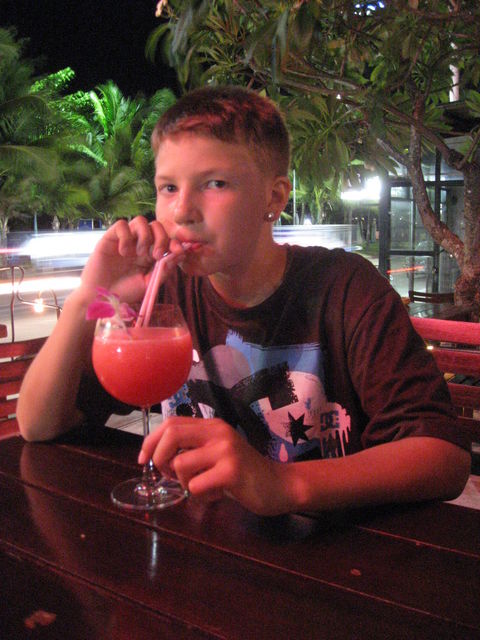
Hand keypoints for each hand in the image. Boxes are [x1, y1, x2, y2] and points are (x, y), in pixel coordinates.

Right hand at [80, 217, 185, 303]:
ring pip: (140, 221)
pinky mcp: (110, 238)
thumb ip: (164, 270)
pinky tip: (123, 252)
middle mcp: (139, 244)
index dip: (175, 243)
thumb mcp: (149, 284)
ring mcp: (125, 240)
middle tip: (156, 255)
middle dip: (161, 238)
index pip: (166, 240)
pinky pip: (121, 225)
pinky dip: (126, 236)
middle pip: (156, 226)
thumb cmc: (124, 293)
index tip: (178, 251)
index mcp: (150, 255)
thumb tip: (180, 254)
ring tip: (139, 254)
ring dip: (144, 236)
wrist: (100, 299)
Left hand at [138, 417, 295, 515]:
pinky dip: (199, 496)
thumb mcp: (217, 453)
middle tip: (167, 475)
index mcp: (212, 426)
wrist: (278, 485)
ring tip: (201, 487)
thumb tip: (157, 457)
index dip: (151, 441)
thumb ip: (193, 449)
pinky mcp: (231, 471)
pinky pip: (195, 485)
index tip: (143, 459)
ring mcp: (225, 450)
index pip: (171, 423)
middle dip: (159, 458)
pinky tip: (215, 496)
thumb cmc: (244, 472)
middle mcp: (218, 432)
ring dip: (183, 483)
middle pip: (172, 435)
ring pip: (180, 465)